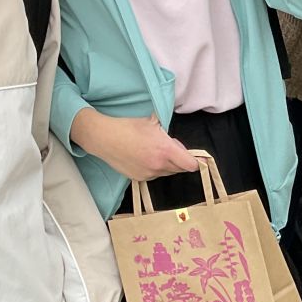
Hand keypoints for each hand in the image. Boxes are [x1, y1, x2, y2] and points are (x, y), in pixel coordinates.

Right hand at [72, 110, 199, 180]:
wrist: (104, 138)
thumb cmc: (129, 127)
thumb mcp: (154, 123)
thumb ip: (169, 135)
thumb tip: (177, 145)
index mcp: (166, 151)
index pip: (190, 165)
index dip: (195, 161)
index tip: (196, 158)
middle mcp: (159, 165)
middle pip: (180, 169)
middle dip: (180, 160)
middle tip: (171, 148)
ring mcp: (148, 174)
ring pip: (167, 172)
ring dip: (167, 164)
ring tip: (155, 151)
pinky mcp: (139, 178)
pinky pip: (155, 175)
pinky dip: (155, 168)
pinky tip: (145, 157)